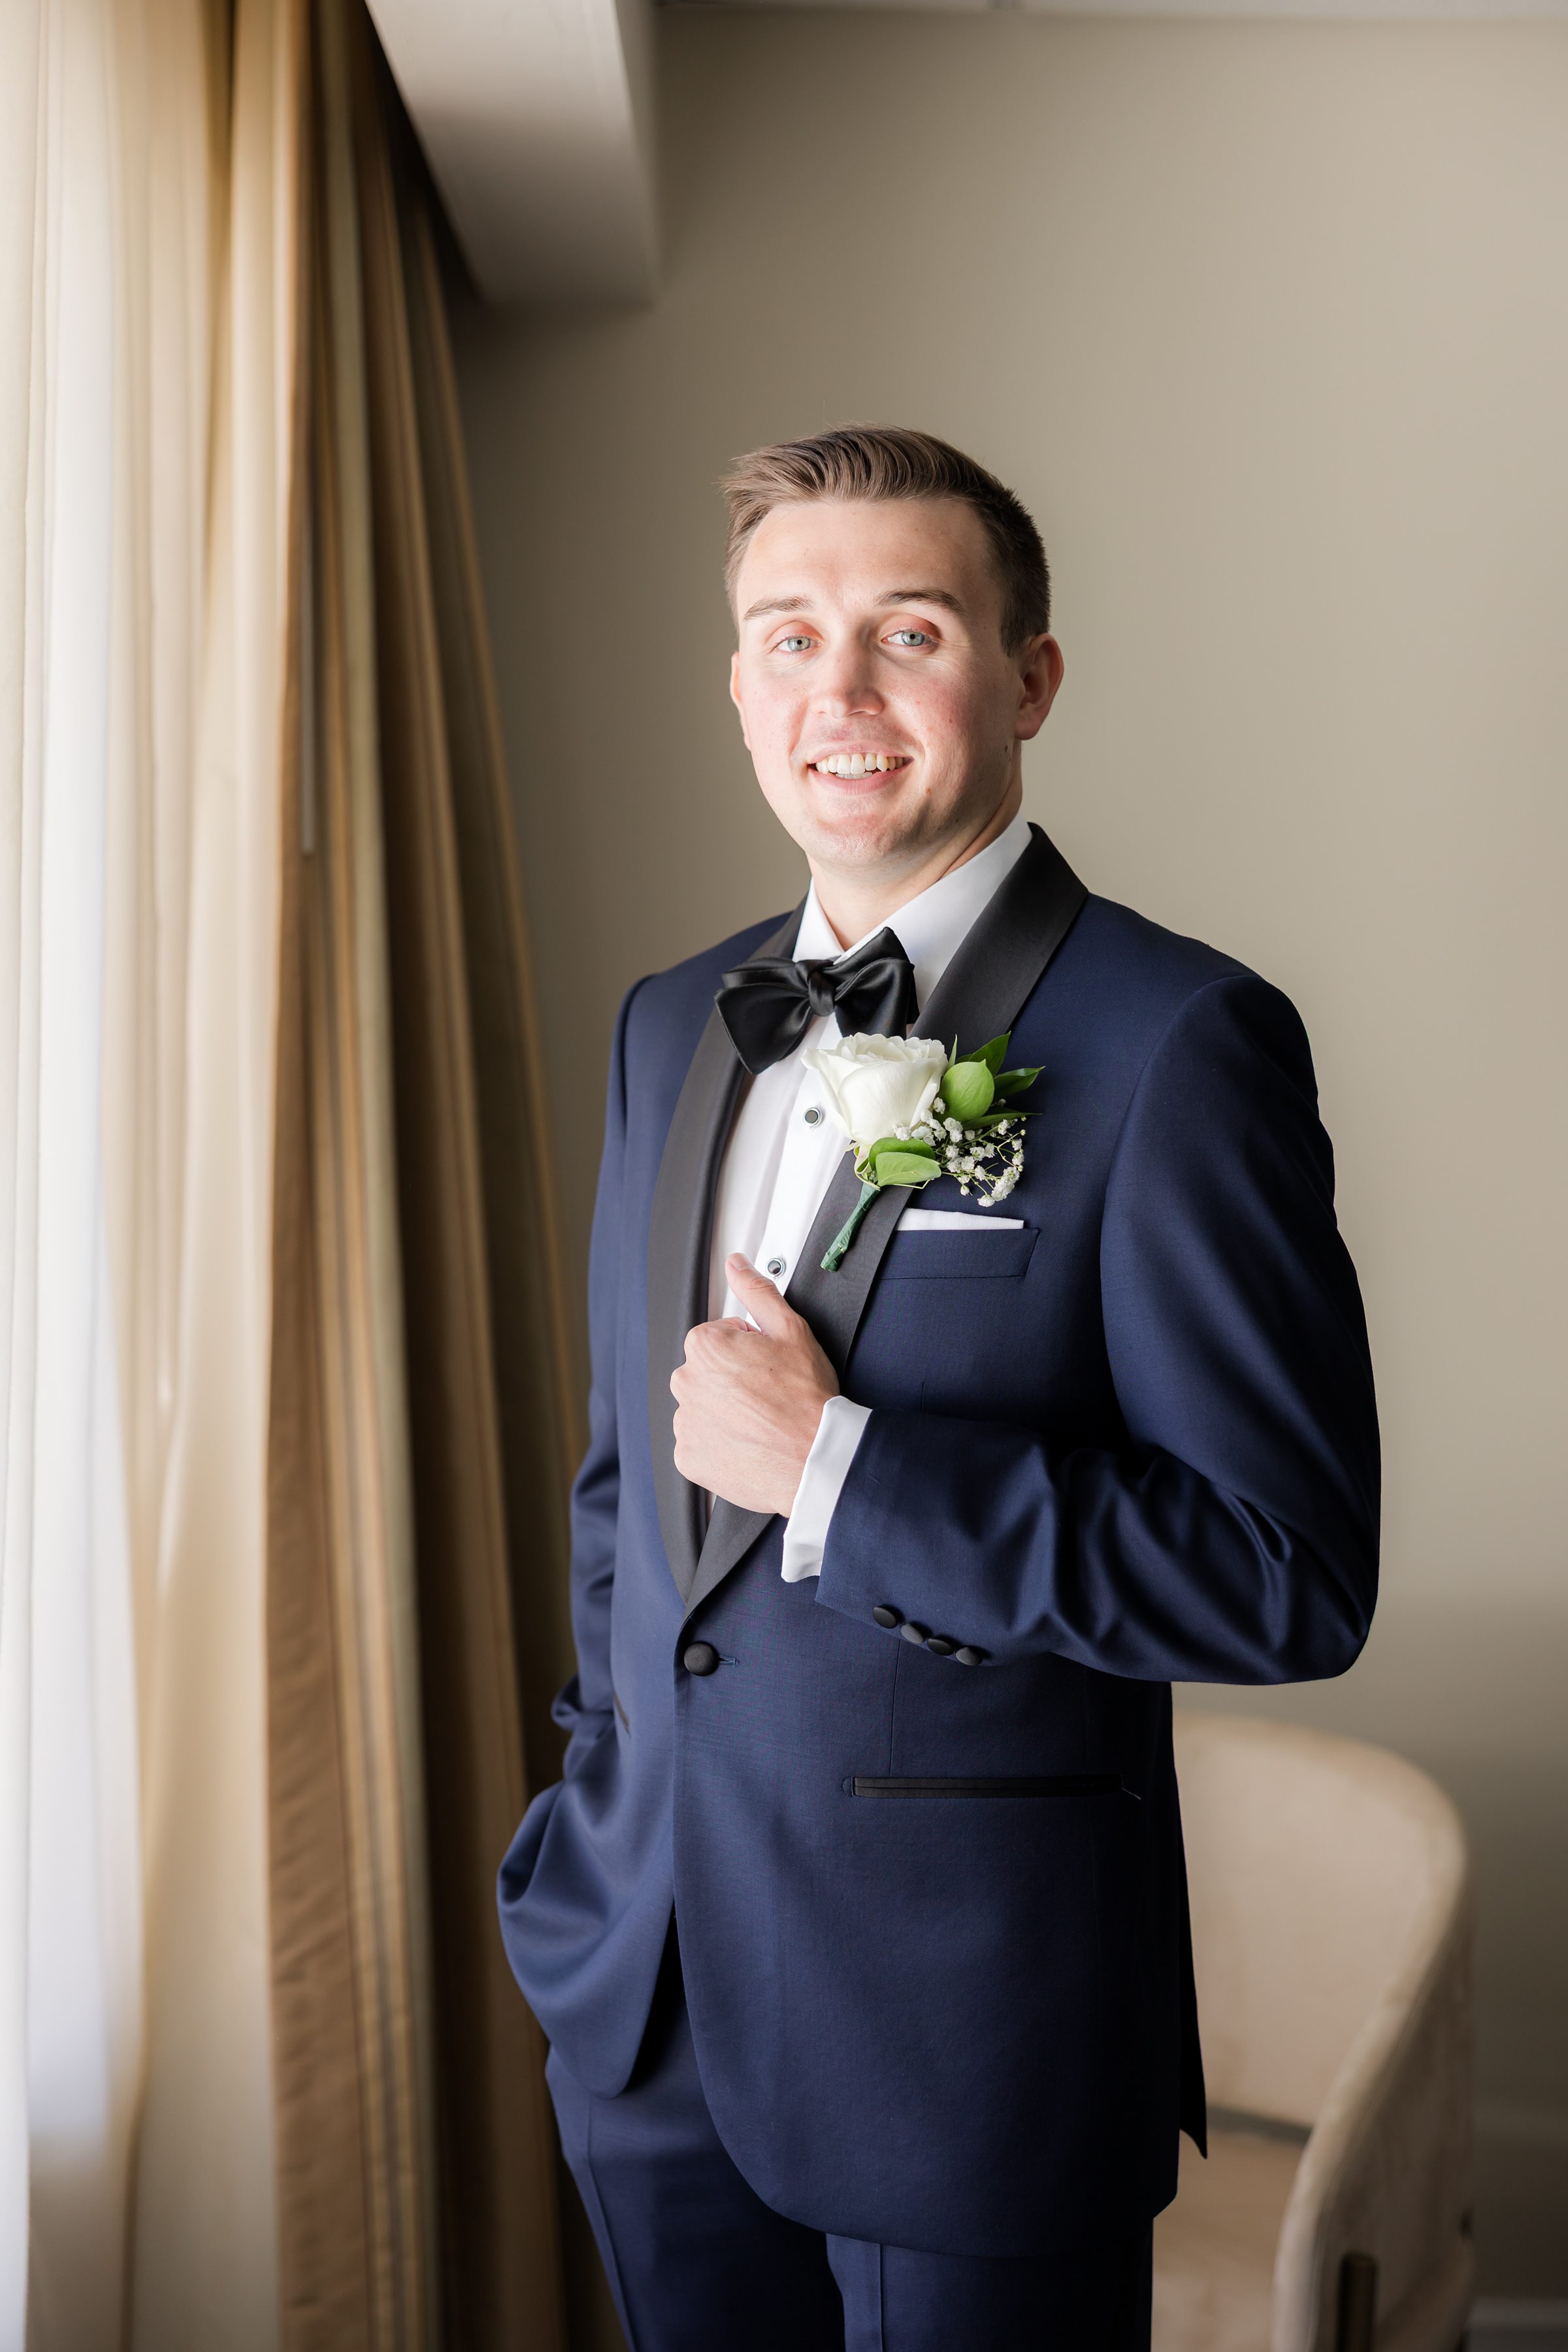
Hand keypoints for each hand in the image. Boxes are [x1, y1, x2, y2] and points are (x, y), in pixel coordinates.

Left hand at [671, 1255, 838, 1514]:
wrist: (814, 1459)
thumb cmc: (805, 1399)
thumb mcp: (790, 1330)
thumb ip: (757, 1291)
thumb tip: (737, 1265)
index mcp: (705, 1347)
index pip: (720, 1337)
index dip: (750, 1349)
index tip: (769, 1366)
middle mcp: (686, 1383)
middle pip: (707, 1371)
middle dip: (733, 1378)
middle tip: (768, 1394)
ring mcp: (685, 1423)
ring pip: (703, 1407)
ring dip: (725, 1410)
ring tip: (761, 1420)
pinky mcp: (688, 1458)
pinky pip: (699, 1443)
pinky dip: (719, 1443)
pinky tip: (748, 1442)